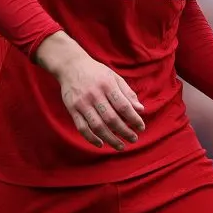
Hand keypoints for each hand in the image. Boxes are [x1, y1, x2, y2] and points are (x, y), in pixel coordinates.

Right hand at [36, 32, 145, 150]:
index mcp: (107, 85)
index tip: (141, 127)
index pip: (123, 106)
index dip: (134, 119)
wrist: (70, 66)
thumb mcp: (114, 77)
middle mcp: (94, 94)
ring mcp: (82, 103)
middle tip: (134, 139)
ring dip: (110, 139)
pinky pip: (82, 128)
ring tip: (120, 146)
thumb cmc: (96, 73)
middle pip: (111, 118)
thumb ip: (127, 93)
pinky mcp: (72, 109)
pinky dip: (91, 138)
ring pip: (97, 126)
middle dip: (124, 131)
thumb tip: (140, 109)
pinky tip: (101, 143)